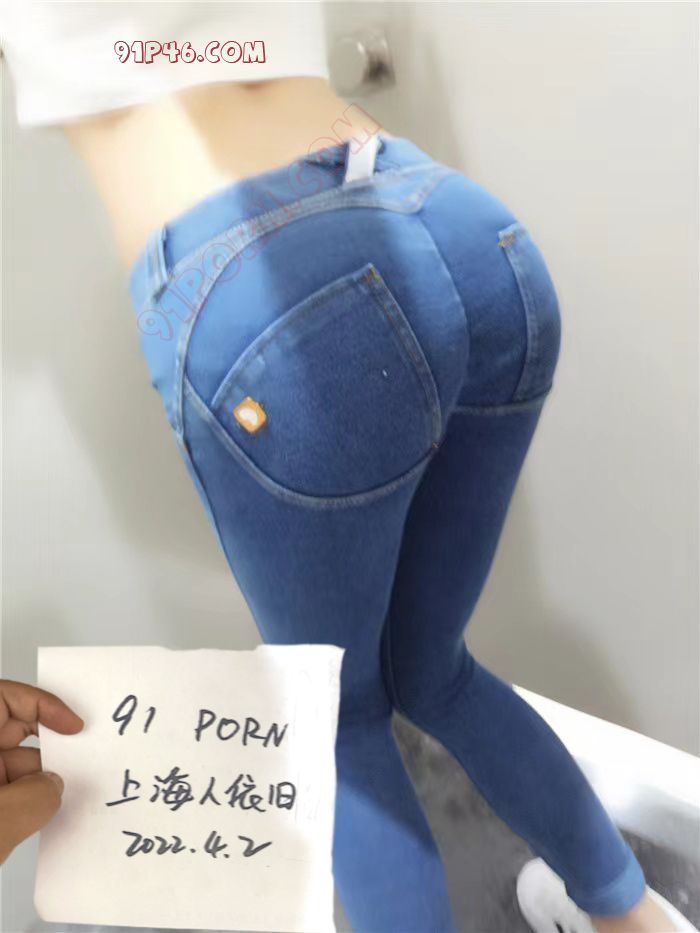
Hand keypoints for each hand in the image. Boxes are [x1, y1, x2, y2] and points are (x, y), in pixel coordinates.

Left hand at [0, 679, 82, 863]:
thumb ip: (35, 799)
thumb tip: (53, 786)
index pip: (6, 698)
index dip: (44, 706)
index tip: (74, 728)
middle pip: (11, 731)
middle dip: (47, 750)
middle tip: (81, 761)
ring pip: (10, 767)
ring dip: (38, 782)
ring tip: (69, 799)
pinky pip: (5, 791)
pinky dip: (24, 801)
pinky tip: (45, 817)